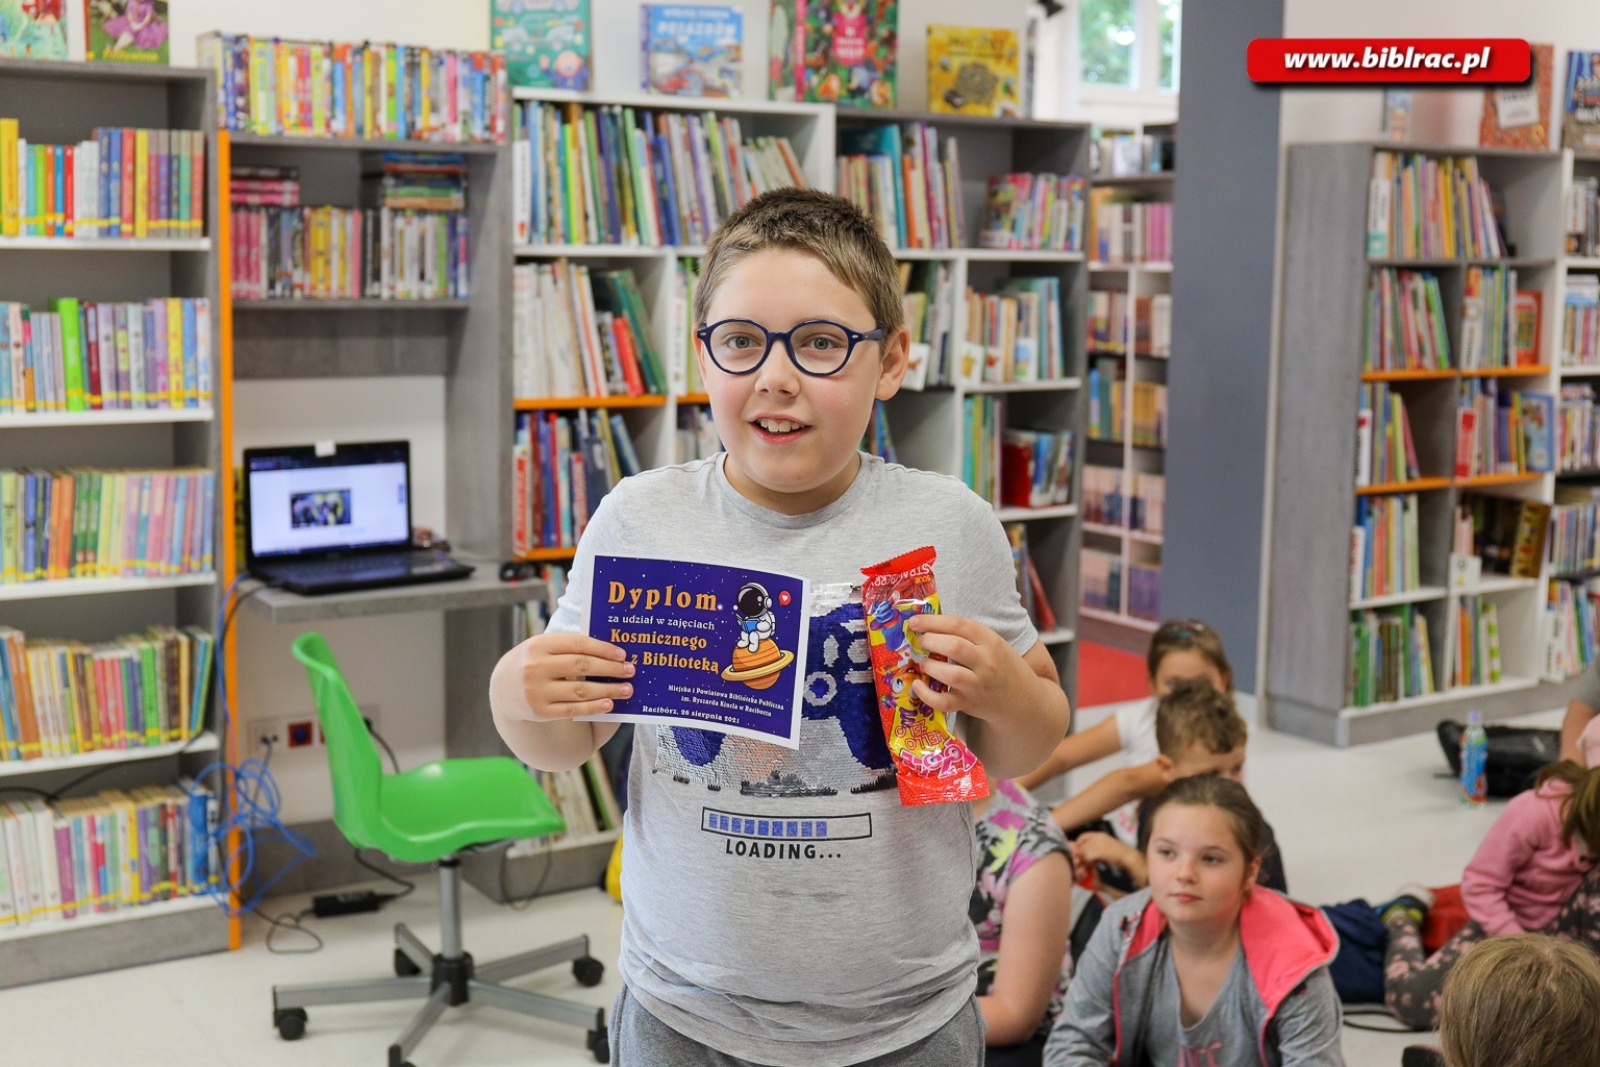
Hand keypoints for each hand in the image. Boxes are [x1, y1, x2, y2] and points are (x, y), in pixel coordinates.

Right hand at [509, 632, 634, 722]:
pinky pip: (573, 709)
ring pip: (580, 690)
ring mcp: (536, 691)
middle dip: (610, 669)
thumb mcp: (543, 648)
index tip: (623, 654)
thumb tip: (611, 651)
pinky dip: (594, 708)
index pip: (578, 644)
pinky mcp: (539, 711)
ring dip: (608, 690)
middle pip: (582, 666)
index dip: (603, 648)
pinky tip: (610, 705)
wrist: (503, 689)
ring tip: (627, 689)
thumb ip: (570, 646)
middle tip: (630, 671)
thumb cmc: (534, 663)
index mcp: (539, 645)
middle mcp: (535, 667)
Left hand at [903, 613, 1034, 721]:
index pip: (959, 625)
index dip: (933, 620)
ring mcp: (977, 685)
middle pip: (953, 646)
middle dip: (929, 640)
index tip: (915, 621)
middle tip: (920, 641)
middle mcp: (986, 662)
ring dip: (929, 665)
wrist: (1022, 699)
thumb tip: (929, 624)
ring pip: (949, 674)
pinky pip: (943, 702)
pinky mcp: (968, 704)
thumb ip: (968, 635)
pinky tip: (918, 684)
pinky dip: (926, 694)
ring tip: (923, 662)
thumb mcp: (993, 644)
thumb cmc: (1002, 666)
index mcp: (991, 641)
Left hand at [1070, 831, 1125, 871]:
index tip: (1078, 851)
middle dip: (1080, 853)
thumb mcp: (1105, 846)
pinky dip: (1088, 862)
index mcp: (1100, 835)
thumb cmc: (1117, 853)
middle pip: (1082, 844)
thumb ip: (1095, 846)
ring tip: (1088, 863)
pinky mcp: (1103, 852)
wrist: (1129, 856)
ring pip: (1084, 851)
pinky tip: (1093, 865)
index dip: (1078, 843)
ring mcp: (1101, 844)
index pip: (1083, 836)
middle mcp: (1099, 838)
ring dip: (1084, 859)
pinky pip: (1089, 856)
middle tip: (1081, 860)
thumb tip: (1083, 850)